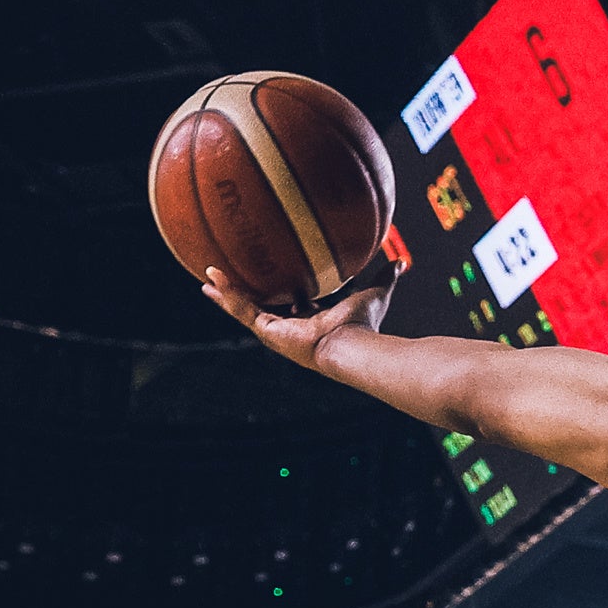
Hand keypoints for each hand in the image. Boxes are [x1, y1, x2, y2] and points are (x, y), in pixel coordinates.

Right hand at [202, 259, 392, 370]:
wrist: (351, 346)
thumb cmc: (364, 327)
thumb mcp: (373, 294)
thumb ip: (385, 277)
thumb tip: (401, 260)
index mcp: (311, 320)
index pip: (291, 304)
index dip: (279, 292)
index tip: (270, 276)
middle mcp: (291, 328)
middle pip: (262, 307)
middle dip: (244, 294)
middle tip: (226, 278)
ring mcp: (277, 332)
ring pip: (245, 309)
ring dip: (226, 293)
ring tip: (206, 277)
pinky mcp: (267, 332)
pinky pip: (242, 309)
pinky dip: (226, 294)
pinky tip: (210, 280)